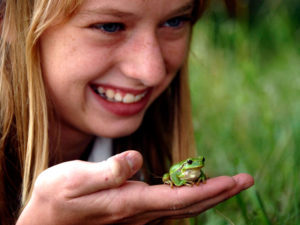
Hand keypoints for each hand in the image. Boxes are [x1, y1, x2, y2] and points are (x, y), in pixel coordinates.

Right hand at [16, 151, 253, 224]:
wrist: (45, 222)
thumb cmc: (56, 199)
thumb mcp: (72, 180)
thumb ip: (107, 171)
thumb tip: (138, 160)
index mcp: (130, 202)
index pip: (181, 198)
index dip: (210, 189)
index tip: (235, 180)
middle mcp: (139, 212)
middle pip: (189, 205)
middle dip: (219, 192)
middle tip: (244, 180)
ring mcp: (137, 215)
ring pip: (182, 207)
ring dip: (208, 195)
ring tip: (227, 184)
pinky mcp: (132, 212)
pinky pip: (169, 206)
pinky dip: (189, 197)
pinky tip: (194, 190)